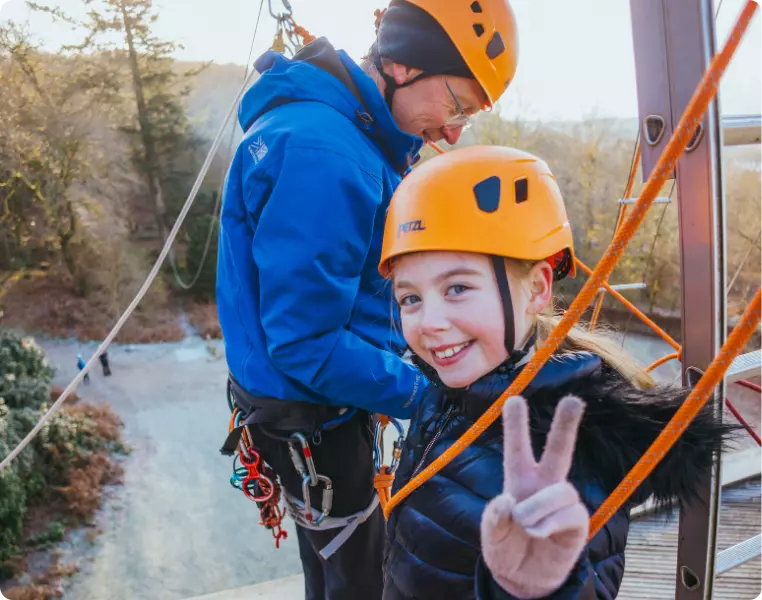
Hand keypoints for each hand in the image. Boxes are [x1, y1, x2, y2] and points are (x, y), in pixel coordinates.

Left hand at [480, 395, 588, 598]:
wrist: (523, 580)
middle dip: (566, 424)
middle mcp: (543, 485)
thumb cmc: (506, 548)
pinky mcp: (576, 522)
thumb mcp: (491, 534)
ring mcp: (562, 502)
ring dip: (539, 507)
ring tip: (526, 523)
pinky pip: (569, 513)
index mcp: (518, 480)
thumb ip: (494, 518)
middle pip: (559, 449)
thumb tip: (507, 501)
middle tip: (574, 400)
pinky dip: (550, 523)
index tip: (514, 398)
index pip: (517, 448)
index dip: (515, 424)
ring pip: (560, 489)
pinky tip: (538, 533)